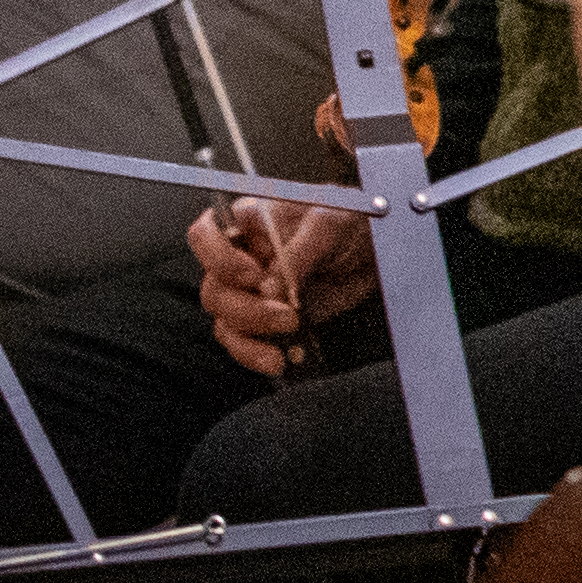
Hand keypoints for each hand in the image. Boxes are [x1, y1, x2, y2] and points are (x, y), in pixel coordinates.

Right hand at [191, 194, 379, 380]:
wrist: (376, 253)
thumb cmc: (350, 224)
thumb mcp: (329, 223)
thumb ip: (296, 252)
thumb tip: (269, 287)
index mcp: (249, 224)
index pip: (205, 235)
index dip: (218, 258)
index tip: (252, 275)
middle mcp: (241, 258)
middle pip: (214, 289)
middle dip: (245, 309)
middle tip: (286, 314)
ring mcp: (251, 291)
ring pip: (225, 319)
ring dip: (249, 336)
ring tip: (288, 334)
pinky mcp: (266, 318)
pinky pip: (243, 341)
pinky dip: (254, 354)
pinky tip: (278, 360)